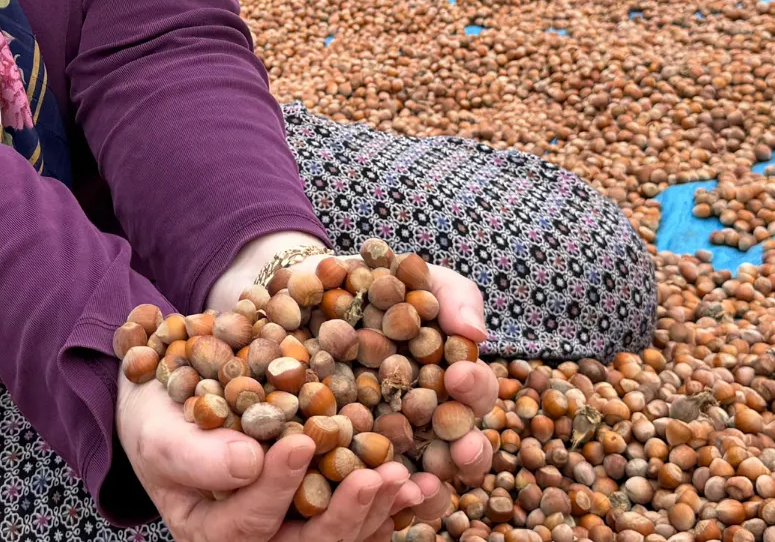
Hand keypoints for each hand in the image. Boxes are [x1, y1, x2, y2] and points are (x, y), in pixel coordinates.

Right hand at [116, 376, 426, 540]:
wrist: (174, 402)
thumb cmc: (158, 418)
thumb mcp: (160, 431)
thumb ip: (196, 454)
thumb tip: (247, 464)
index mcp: (212, 533)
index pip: (249, 524)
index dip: (278, 490)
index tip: (302, 442)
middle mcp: (256, 541)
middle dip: (346, 514)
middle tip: (377, 475)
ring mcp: (293, 530)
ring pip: (341, 539)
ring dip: (379, 513)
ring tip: (406, 479)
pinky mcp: (323, 511)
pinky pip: (364, 522)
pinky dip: (393, 504)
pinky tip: (422, 483)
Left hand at [211, 242, 499, 489]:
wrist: (299, 288)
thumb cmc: (368, 283)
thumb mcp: (410, 275)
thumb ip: (449, 296)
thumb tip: (475, 334)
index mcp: (447, 384)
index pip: (473, 398)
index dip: (474, 391)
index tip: (458, 374)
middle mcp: (422, 425)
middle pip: (457, 453)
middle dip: (466, 454)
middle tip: (461, 447)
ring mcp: (379, 448)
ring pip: (412, 485)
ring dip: (423, 491)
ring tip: (415, 483)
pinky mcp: (332, 460)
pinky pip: (348, 490)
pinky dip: (357, 499)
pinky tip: (354, 490)